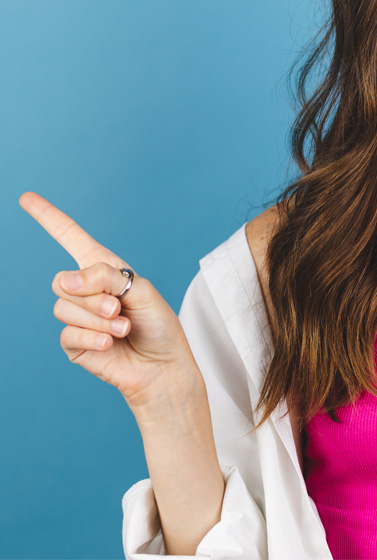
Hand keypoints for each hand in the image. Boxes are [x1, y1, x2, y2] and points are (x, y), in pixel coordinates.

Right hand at [20, 191, 200, 409]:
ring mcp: (78, 318)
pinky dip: (93, 338)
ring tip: (123, 327)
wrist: (163, 366)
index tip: (26, 198)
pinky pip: (68, 334)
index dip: (48, 217)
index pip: (70, 237)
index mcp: (104, 269)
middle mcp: (87, 290)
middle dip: (93, 296)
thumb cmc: (158, 325)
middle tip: (120, 309)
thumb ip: (106, 277)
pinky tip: (111, 343)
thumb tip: (66, 280)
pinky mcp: (74, 345)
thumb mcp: (141, 290)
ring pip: (64, 308)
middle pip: (63, 281)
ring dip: (98, 320)